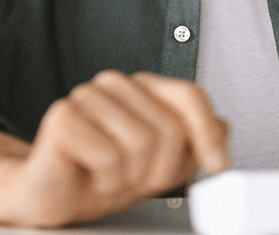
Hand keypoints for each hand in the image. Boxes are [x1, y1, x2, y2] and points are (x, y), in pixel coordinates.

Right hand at [8, 70, 229, 226]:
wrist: (54, 195)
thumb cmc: (103, 175)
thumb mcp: (161, 164)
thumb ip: (194, 143)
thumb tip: (224, 128)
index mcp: (142, 88)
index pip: (189, 95)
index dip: (208, 133)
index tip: (218, 165)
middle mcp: (115, 84)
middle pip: (170, 127)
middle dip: (161, 169)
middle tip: (137, 181)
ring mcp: (86, 96)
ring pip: (141, 143)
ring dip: (130, 177)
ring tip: (112, 177)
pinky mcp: (63, 117)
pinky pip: (108, 157)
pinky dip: (106, 181)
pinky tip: (92, 177)